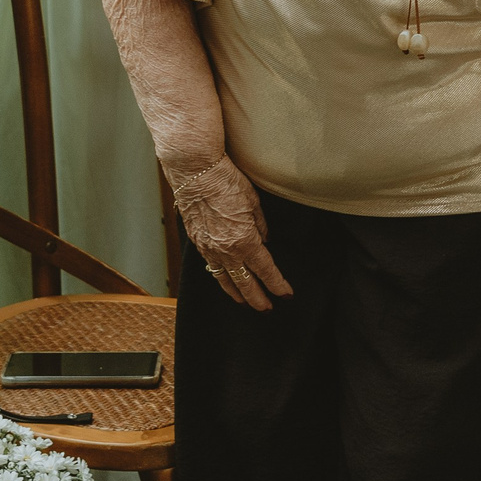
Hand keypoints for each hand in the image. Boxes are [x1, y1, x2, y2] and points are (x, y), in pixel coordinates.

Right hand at [168, 155, 292, 311]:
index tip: (286, 294)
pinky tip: (224, 278)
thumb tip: (264, 239)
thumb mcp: (253, 201)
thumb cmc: (225, 181)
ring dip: (237, 293)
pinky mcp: (197, 242)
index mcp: (244, 240)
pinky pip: (211, 267)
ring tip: (245, 301)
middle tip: (267, 308)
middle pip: (245, 284)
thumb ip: (261, 225)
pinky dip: (220, 277)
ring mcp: (208, 248)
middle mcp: (226, 250)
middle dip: (258, 299)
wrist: (195, 172)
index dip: (277, 285)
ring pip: (224, 280)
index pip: (266, 271)